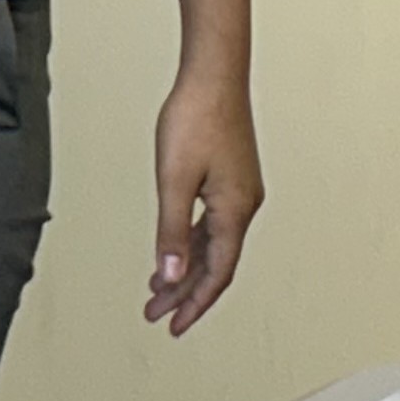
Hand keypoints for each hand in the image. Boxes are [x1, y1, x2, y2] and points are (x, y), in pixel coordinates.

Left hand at [145, 67, 260, 335]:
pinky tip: (175, 247)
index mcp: (235, 211)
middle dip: (184, 292)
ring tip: (158, 288)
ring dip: (186, 267)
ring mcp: (240, 192)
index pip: (217, 274)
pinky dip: (192, 242)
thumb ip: (171, 231)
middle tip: (156, 314)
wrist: (214, 74)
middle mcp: (244, 206)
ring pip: (214, 244)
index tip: (173, 326)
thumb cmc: (196, 119)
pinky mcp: (232, 178)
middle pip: (215, 263)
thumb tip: (169, 275)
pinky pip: (213, 224)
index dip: (194, 304)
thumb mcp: (175, 180)